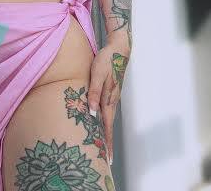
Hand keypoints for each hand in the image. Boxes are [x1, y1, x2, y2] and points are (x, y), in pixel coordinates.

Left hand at [87, 31, 129, 164]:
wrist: (118, 49)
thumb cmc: (106, 60)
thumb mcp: (98, 74)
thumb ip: (94, 92)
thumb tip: (91, 112)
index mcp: (109, 99)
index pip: (107, 126)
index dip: (107, 142)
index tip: (108, 158)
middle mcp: (112, 101)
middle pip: (109, 126)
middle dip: (107, 143)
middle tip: (106, 160)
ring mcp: (112, 97)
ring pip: (108, 119)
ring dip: (106, 133)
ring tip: (102, 146)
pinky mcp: (110, 92)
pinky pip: (106, 111)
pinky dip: (104, 121)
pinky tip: (99, 122)